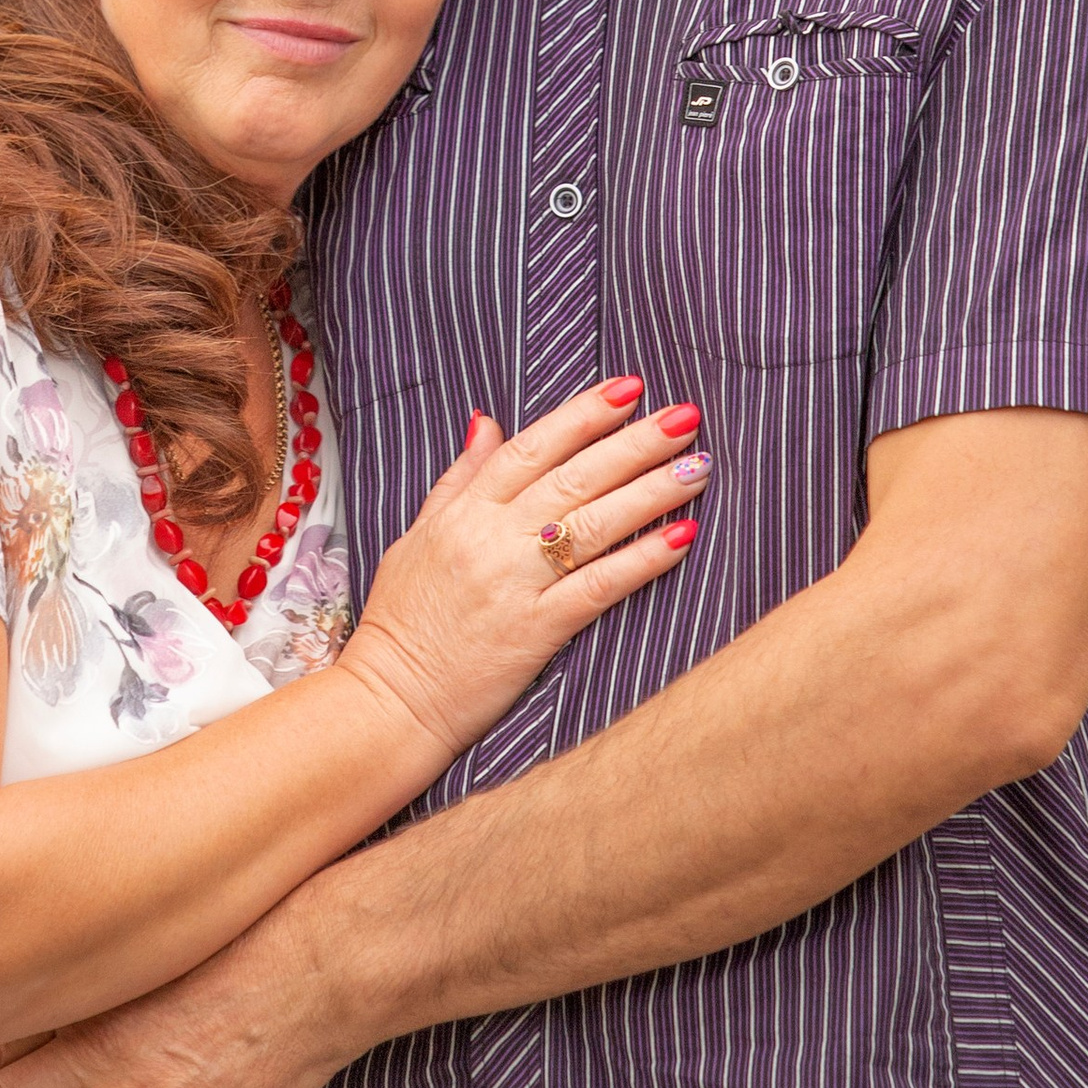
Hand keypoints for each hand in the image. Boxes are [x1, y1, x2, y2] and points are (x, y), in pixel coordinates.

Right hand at [338, 377, 702, 765]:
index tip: (629, 388)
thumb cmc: (402, 621)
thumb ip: (458, 478)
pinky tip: (681, 538)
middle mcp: (491, 538)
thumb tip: (487, 421)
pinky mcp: (535, 631)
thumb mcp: (417, 535)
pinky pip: (598, 586)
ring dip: (651, 491)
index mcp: (463, 511)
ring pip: (593, 523)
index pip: (533, 446)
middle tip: (684, 415)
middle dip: (635, 442)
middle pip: (574, 476)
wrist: (389, 700)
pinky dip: (642, 560)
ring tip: (697, 467)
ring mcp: (514, 583)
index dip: (584, 414)